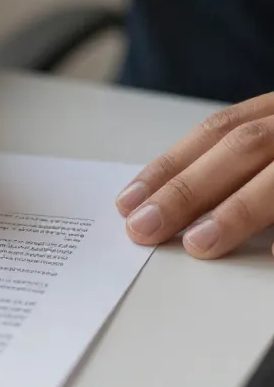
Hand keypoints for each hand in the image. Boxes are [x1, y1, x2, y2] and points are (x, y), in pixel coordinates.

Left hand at [116, 93, 273, 257]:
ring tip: (200, 244)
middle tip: (145, 229)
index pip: (217, 131)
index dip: (170, 166)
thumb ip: (238, 162)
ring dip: (239, 211)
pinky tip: (273, 256)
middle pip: (242, 148)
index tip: (128, 202)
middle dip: (187, 190)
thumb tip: (168, 204)